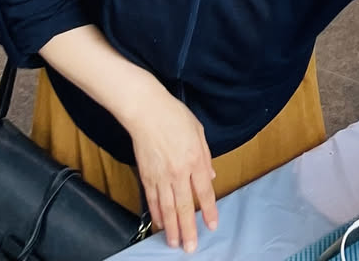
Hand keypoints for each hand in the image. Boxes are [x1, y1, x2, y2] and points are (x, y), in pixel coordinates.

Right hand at [126, 91, 216, 250]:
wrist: (147, 111)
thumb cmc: (175, 116)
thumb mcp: (198, 132)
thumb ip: (205, 156)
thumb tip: (209, 176)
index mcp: (195, 160)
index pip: (204, 192)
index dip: (209, 211)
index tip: (212, 226)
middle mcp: (178, 172)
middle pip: (185, 207)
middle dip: (188, 230)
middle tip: (191, 247)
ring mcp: (161, 176)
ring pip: (167, 209)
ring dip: (171, 228)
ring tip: (174, 243)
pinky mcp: (146, 176)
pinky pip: (153, 201)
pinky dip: (157, 214)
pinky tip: (160, 224)